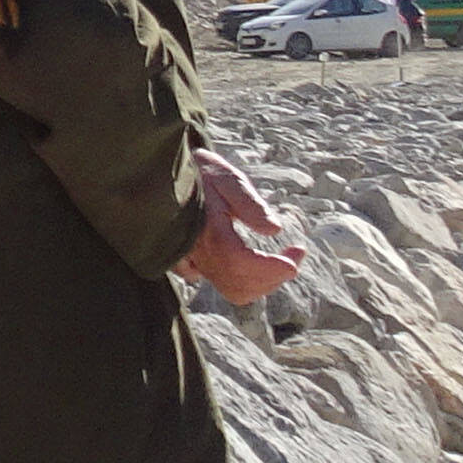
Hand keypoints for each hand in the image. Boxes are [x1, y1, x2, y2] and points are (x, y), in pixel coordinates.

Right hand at [175, 146, 303, 302]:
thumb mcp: (228, 179)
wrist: (165, 174)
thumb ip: (250, 204)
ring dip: (264, 281)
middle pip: (240, 284)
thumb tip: (274, 229)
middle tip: (297, 251)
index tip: (296, 257)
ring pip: (233, 290)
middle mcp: (197, 253)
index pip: (240, 263)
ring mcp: (192, 262)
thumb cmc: (201, 173)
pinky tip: (257, 262)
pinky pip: (223, 285)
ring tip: (282, 258)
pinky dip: (246, 282)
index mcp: (206, 230)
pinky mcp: (191, 267)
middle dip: (274, 274)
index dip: (271, 267)